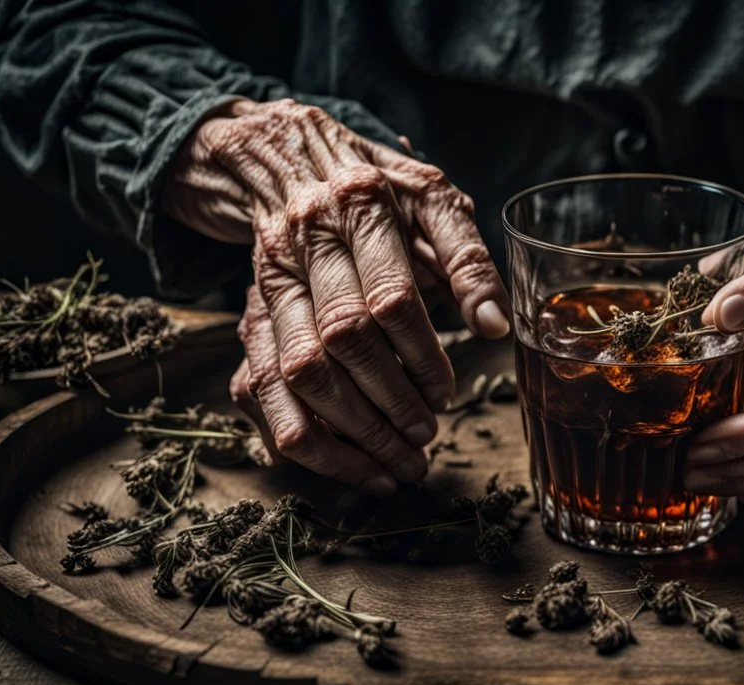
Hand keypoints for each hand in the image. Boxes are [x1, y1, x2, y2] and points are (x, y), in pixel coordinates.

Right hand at [162, 99, 510, 492]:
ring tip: (394, 465)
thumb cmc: (379, 190)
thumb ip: (468, 260)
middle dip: (388, 403)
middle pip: (341, 340)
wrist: (287, 161)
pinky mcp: (247, 316)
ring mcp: (266, 283)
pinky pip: (259, 389)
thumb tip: (496, 327)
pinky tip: (342, 464)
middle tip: (426, 438)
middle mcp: (304, 243)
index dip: (421, 356)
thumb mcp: (434, 202)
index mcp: (358, 207)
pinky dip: (299, 437)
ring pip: (295, 373)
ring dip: (346, 432)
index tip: (446, 394)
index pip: (389, 298)